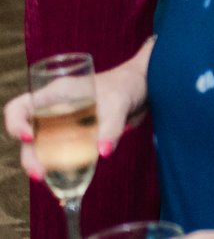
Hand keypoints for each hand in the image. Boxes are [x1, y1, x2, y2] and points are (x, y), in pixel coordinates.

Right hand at [8, 63, 140, 182]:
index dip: (16, 123)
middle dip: (29, 155)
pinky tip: (67, 179)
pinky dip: (60, 166)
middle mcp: (54, 109)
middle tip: (40, 174)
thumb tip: (103, 153)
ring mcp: (63, 123)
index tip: (29, 137)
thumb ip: (111, 127)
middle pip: (28, 134)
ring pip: (41, 147)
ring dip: (42, 164)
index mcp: (57, 93)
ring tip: (49, 179)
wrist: (146, 89)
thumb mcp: (119, 103)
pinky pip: (60, 153)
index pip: (20, 107)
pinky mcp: (76, 137)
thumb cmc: (128, 85)